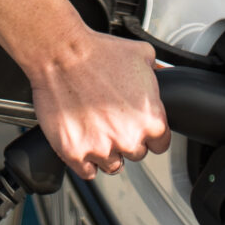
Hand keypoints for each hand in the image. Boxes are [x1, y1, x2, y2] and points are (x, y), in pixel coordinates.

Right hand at [26, 31, 168, 180]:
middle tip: (111, 120)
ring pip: (112, 165)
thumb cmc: (97, 53)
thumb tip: (163, 77)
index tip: (137, 126)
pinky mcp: (75, 153)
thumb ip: (157, 73)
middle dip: (125, 139)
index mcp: (150, 120)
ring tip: (95, 129)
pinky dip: (84, 160)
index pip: (160, 143)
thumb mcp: (141, 55)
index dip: (148, 134)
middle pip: (136, 154)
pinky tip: (82, 140)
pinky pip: (86, 171)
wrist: (61, 54)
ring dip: (106, 152)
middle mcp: (128, 138)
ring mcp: (101, 148)